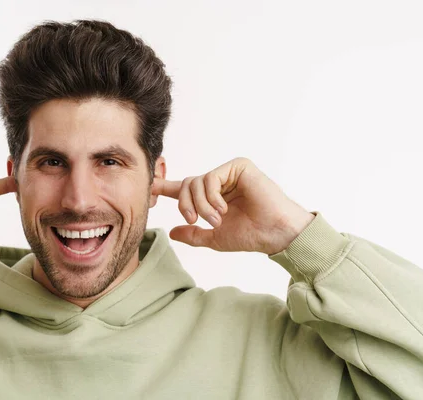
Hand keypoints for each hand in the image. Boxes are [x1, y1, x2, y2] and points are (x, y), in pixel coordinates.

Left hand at [152, 157, 314, 254]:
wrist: (274, 233)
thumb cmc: (250, 235)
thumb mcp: (215, 238)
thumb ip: (193, 234)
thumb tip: (172, 232)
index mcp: (212, 197)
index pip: (184, 189)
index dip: (165, 187)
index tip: (148, 185)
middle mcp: (220, 183)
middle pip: (187, 185)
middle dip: (186, 205)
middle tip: (196, 220)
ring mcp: (229, 173)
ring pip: (197, 182)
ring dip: (201, 205)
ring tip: (216, 219)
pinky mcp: (238, 166)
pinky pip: (211, 177)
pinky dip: (212, 196)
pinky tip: (224, 208)